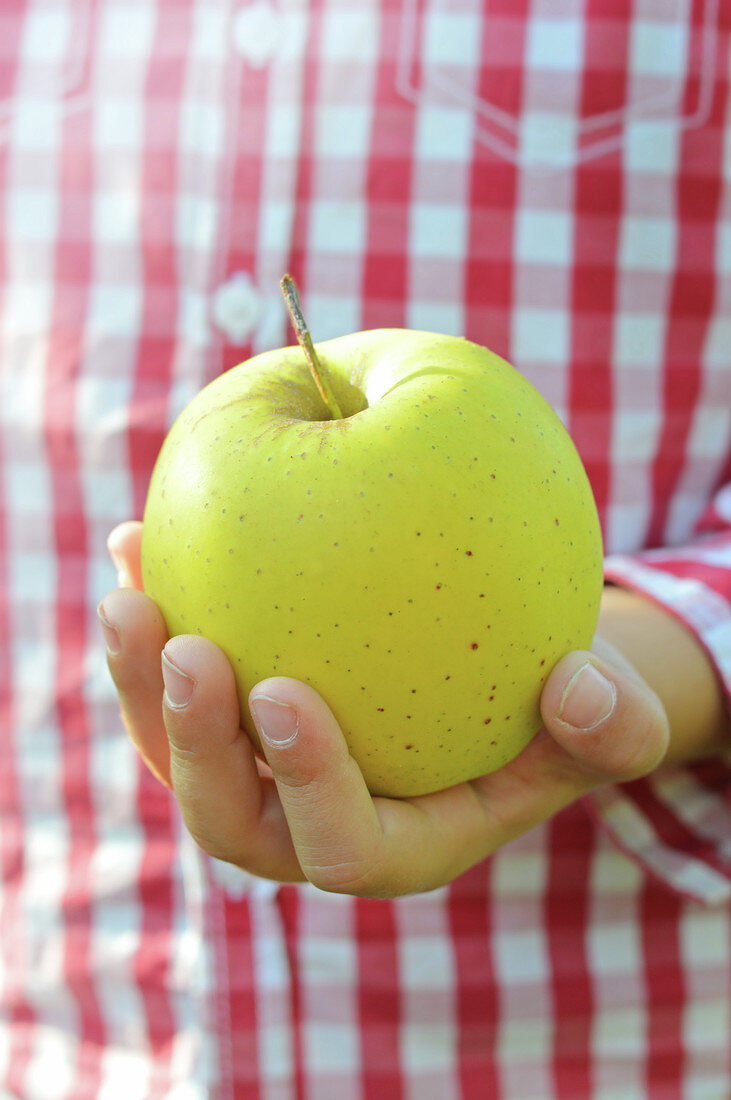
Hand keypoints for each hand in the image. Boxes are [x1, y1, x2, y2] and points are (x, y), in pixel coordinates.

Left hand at [99, 521, 669, 896]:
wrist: (496, 684)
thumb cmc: (551, 706)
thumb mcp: (606, 717)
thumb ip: (612, 722)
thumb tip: (576, 687)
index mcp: (396, 843)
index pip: (340, 846)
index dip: (307, 787)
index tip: (286, 693)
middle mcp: (311, 823)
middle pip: (229, 818)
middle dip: (193, 743)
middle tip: (183, 646)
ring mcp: (262, 773)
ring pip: (176, 754)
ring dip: (139, 682)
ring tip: (129, 589)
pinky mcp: (231, 718)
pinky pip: (172, 682)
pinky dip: (152, 619)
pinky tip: (135, 540)